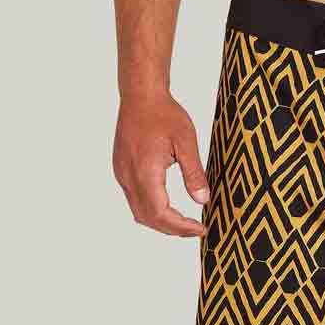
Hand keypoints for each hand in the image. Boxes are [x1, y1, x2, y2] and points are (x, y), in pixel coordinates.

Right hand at [113, 92, 209, 236]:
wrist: (141, 94)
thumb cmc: (163, 113)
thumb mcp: (186, 141)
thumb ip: (194, 173)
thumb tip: (202, 200)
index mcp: (145, 171)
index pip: (160, 213)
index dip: (181, 227)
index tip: (201, 229)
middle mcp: (129, 176)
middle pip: (148, 218)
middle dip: (173, 229)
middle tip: (196, 230)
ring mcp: (122, 174)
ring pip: (139, 212)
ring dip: (162, 222)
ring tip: (185, 223)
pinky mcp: (121, 170)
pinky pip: (135, 200)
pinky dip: (152, 211)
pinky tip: (169, 208)